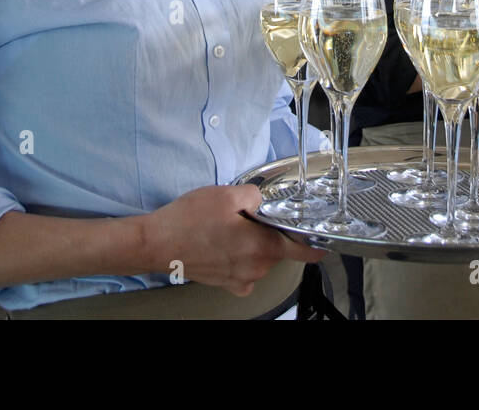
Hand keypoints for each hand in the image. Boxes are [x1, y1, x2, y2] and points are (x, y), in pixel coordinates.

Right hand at [139, 185, 324, 295]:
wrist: (157, 243)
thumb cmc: (188, 220)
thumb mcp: (227, 194)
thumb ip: (256, 195)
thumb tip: (263, 201)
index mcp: (261, 247)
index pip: (302, 251)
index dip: (314, 245)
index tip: (321, 242)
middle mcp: (255, 268)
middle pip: (278, 250)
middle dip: (270, 234)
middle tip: (248, 217)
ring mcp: (240, 279)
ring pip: (260, 260)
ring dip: (253, 245)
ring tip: (229, 229)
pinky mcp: (226, 284)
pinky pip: (245, 272)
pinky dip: (241, 259)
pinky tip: (225, 246)